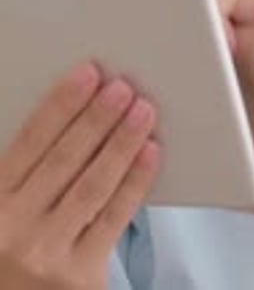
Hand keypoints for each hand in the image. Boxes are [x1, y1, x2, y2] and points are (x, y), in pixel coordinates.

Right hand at [0, 62, 159, 289]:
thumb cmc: (17, 254)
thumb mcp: (5, 213)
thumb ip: (27, 172)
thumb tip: (76, 112)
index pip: (30, 142)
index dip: (61, 104)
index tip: (88, 73)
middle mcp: (13, 228)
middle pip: (63, 160)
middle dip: (97, 118)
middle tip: (122, 87)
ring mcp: (45, 254)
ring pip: (92, 185)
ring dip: (121, 143)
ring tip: (143, 111)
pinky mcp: (79, 277)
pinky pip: (113, 219)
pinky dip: (134, 183)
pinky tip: (150, 154)